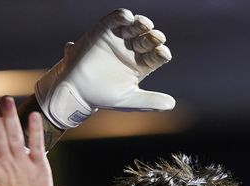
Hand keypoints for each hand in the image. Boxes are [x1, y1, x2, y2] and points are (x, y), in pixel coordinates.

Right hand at [35, 8, 174, 128]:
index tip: (164, 53)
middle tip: (157, 37)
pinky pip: (114, 20)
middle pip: (148, 40)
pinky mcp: (104, 31)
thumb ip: (150, 101)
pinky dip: (121, 16)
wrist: (77, 91)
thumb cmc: (104, 97)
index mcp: (141, 65)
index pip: (156, 56)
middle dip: (153, 37)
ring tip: (145, 25)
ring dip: (141, 24)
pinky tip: (128, 17)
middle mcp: (132, 50)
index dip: (161, 53)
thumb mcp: (129, 100)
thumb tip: (172, 104)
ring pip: (134, 27)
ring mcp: (119, 39)